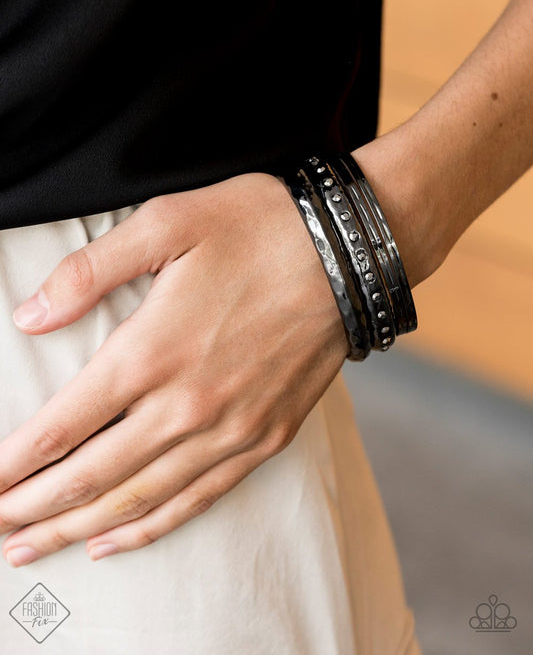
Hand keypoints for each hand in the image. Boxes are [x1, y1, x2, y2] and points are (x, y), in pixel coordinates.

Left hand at [0, 172, 347, 565]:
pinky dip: (150, 526)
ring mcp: (230, 429)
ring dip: (77, 528)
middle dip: (32, 507)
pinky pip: (198, 498)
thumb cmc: (256, 228)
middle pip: (90, 475)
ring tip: (33, 549)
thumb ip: (90, 272)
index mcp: (152, 351)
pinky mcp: (265, 437)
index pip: (63, 425)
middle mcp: (187, 404)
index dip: (15, 462)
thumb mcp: (167, 224)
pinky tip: (116, 540)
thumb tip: (30, 317)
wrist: (346, 252)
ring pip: (138, 498)